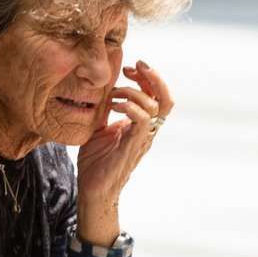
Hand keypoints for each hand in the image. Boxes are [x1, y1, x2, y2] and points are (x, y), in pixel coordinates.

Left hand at [75, 60, 174, 244]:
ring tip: (115, 93)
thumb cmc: (96, 161)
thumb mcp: (99, 127)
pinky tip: (116, 105)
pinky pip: (143, 123)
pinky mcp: (133, 147)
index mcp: (141, 125)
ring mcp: (142, 139)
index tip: (128, 68)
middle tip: (136, 67)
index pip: (156, 96)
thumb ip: (105, 109)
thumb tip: (101, 87)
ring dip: (134, 93)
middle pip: (165, 100)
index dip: (147, 78)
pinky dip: (132, 108)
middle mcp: (147, 131)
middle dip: (153, 78)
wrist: (92, 189)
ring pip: (155, 108)